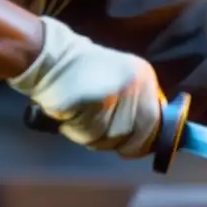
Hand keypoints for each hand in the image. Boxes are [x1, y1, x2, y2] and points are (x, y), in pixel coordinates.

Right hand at [7, 16, 161, 157]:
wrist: (51, 58)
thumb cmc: (82, 74)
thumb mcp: (118, 81)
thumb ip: (135, 105)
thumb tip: (145, 137)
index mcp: (144, 76)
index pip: (155, 122)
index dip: (143, 141)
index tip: (130, 148)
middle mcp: (136, 83)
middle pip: (135, 134)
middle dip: (117, 141)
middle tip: (96, 130)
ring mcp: (118, 92)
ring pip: (113, 138)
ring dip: (94, 135)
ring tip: (80, 117)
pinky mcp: (98, 102)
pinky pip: (92, 134)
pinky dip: (79, 131)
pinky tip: (71, 116)